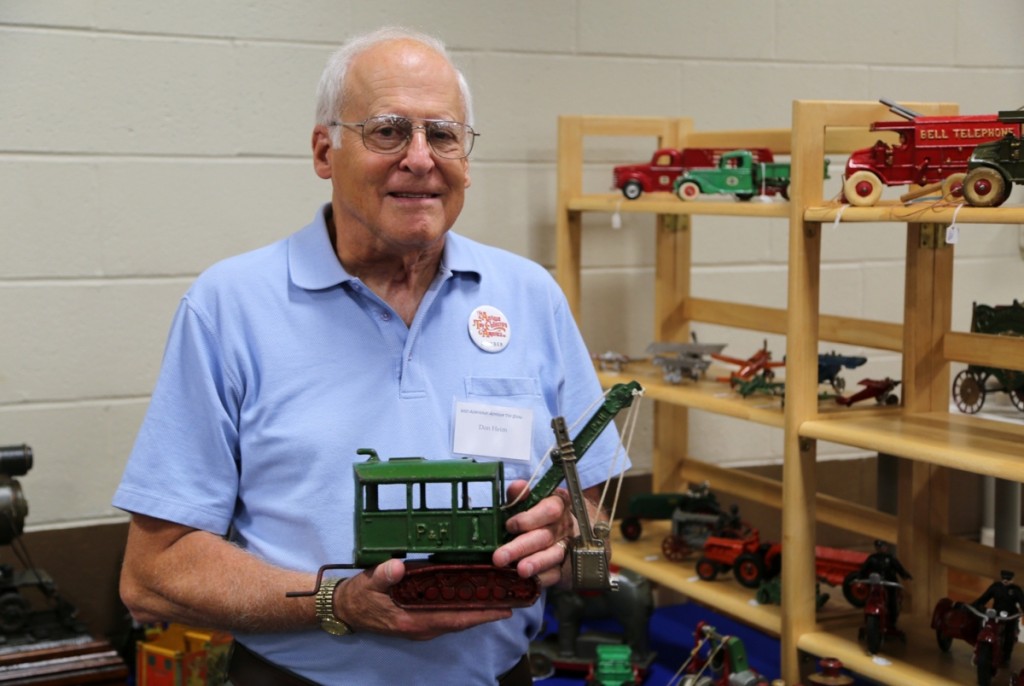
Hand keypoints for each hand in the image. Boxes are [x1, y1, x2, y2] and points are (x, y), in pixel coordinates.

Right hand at [333, 559, 510, 639]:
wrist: (347, 609)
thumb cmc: (360, 596)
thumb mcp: (369, 583)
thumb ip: (384, 575)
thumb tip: (398, 567)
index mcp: (412, 620)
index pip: (453, 619)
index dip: (479, 615)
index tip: (502, 610)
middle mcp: (421, 627)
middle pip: (461, 621)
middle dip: (486, 612)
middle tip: (513, 600)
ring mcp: (422, 625)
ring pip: (457, 619)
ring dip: (478, 610)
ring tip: (501, 597)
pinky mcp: (421, 619)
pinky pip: (448, 616)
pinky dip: (464, 608)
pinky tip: (476, 596)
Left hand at [493, 480, 577, 588]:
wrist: (569, 533)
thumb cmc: (540, 515)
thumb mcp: (530, 502)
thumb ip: (520, 496)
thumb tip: (517, 486)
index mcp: (558, 504)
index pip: (549, 509)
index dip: (529, 518)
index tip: (509, 526)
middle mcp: (564, 526)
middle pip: (545, 536)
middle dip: (521, 546)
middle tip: (500, 557)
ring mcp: (567, 547)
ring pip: (553, 555)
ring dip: (536, 563)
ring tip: (520, 571)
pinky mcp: (566, 567)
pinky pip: (556, 573)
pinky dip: (543, 577)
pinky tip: (529, 580)